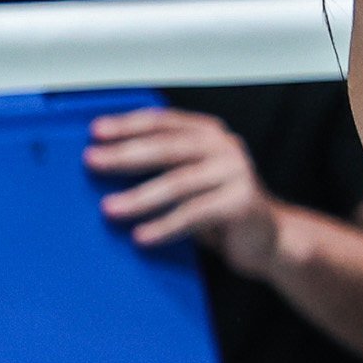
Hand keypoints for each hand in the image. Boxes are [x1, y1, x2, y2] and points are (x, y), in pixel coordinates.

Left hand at [88, 105, 280, 276]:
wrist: (269, 240)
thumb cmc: (220, 210)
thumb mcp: (190, 182)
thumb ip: (162, 169)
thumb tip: (106, 168)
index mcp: (208, 133)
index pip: (163, 122)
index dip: (128, 125)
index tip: (96, 133)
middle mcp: (224, 147)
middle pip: (167, 148)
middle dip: (125, 155)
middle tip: (94, 162)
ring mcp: (236, 173)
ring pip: (178, 182)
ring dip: (140, 197)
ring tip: (110, 208)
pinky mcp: (241, 203)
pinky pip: (194, 213)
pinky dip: (165, 226)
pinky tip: (142, 236)